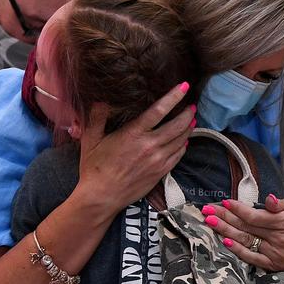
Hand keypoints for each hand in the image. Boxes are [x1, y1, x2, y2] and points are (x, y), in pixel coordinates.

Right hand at [77, 83, 193, 216]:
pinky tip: (185, 140)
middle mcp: (150, 146)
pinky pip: (179, 155)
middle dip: (187, 113)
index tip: (184, 86)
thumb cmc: (94, 168)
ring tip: (192, 119)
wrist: (102, 197)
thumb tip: (102, 99)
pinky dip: (184, 145)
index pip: (159, 110)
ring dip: (188, 128)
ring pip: (181, 140)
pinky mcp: (161, 172)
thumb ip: (97, 117)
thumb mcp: (90, 139)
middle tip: (191, 105)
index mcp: (133, 134)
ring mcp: (158, 160)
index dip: (174, 97)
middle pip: (177, 125)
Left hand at [201, 194, 283, 271]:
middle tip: (207, 211)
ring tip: (210, 222)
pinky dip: (237, 249)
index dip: (238, 209)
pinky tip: (224, 241)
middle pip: (246, 227)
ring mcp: (275, 253)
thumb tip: (268, 199)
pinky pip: (251, 257)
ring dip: (225, 231)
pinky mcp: (272, 264)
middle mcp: (280, 239)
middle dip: (225, 217)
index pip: (255, 216)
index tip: (224, 203)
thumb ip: (280, 203)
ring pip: (245, 240)